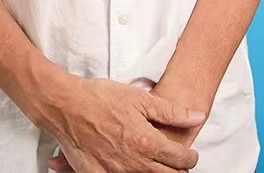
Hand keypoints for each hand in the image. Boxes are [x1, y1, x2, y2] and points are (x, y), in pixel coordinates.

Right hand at [45, 76, 205, 171]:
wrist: (66, 106)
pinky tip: (130, 167)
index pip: (182, 160)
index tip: (189, 154)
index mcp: (147, 143)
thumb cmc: (101, 98)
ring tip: (153, 164)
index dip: (190, 157)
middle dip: (177, 170)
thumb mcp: (139, 98)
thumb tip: (197, 116)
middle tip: (174, 161)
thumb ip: (171, 111)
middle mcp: (134, 164)